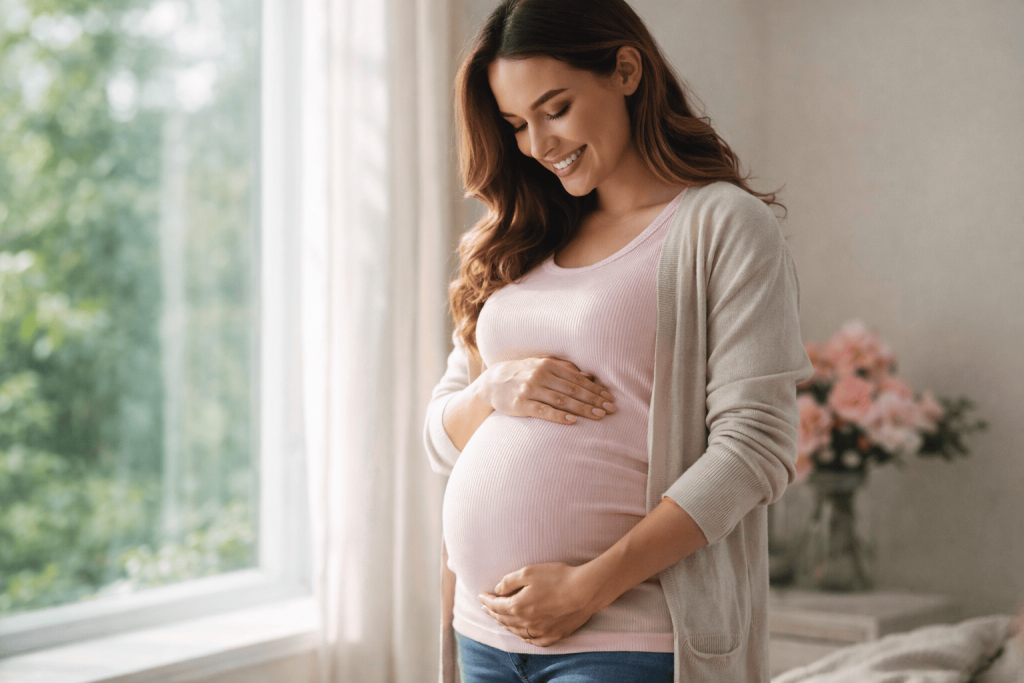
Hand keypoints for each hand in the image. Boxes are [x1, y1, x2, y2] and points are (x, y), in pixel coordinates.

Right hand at [478, 357, 615, 424]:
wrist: (491, 382)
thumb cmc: (522, 374)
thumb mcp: (541, 365)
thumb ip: (564, 369)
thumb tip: (589, 376)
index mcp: (548, 365)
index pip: (577, 378)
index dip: (595, 389)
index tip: (609, 398)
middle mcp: (540, 375)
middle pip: (573, 389)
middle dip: (594, 399)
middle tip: (610, 409)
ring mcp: (530, 390)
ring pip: (561, 400)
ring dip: (582, 409)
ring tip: (598, 416)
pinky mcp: (521, 404)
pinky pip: (543, 411)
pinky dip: (558, 416)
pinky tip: (572, 421)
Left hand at [478, 562, 598, 646]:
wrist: (585, 590)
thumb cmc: (558, 577)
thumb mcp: (529, 572)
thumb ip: (510, 581)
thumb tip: (497, 590)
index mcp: (518, 606)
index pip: (496, 605)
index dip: (487, 600)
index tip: (481, 595)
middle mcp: (526, 622)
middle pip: (504, 619)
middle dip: (493, 612)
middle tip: (487, 607)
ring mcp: (540, 631)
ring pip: (517, 631)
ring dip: (506, 624)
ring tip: (500, 619)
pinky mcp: (554, 635)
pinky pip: (534, 641)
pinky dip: (524, 637)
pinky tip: (523, 634)